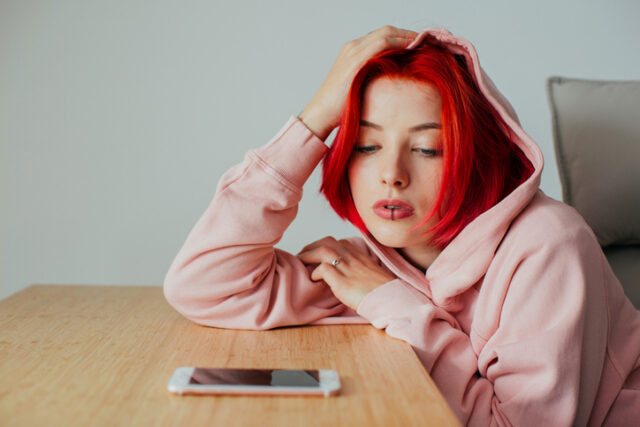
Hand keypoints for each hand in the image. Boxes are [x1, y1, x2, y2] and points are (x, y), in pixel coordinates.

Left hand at [297, 236, 395, 310]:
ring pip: (323, 250)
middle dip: (310, 247)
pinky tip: (314, 279)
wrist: (392, 300)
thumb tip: (343, 274)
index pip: (337, 242)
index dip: (322, 246)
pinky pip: (324, 269)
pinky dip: (315, 272)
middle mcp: (353, 258)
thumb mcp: (370, 274)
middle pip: (327, 242)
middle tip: (301, 256)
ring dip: (308, 255)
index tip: (314, 253)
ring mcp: (349, 269)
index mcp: (360, 256)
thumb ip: (357, 270)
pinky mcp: (344, 282)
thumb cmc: (382, 292)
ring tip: (301, 263)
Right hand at [298, 25, 417, 139]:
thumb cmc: (339, 108)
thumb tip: (394, 81)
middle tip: (427, 43)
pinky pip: (382, 44)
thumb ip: (373, 78)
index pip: (383, 36)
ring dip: (407, 37)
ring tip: (425, 45)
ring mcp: (353, 52)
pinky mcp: (356, 61)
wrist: (320, 115)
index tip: (420, 45)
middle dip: (408, 34)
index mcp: (352, 52)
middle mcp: (352, 47)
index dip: (403, 37)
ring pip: (387, 34)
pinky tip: (413, 50)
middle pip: (387, 31)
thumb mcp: (359, 87)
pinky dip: (399, 43)